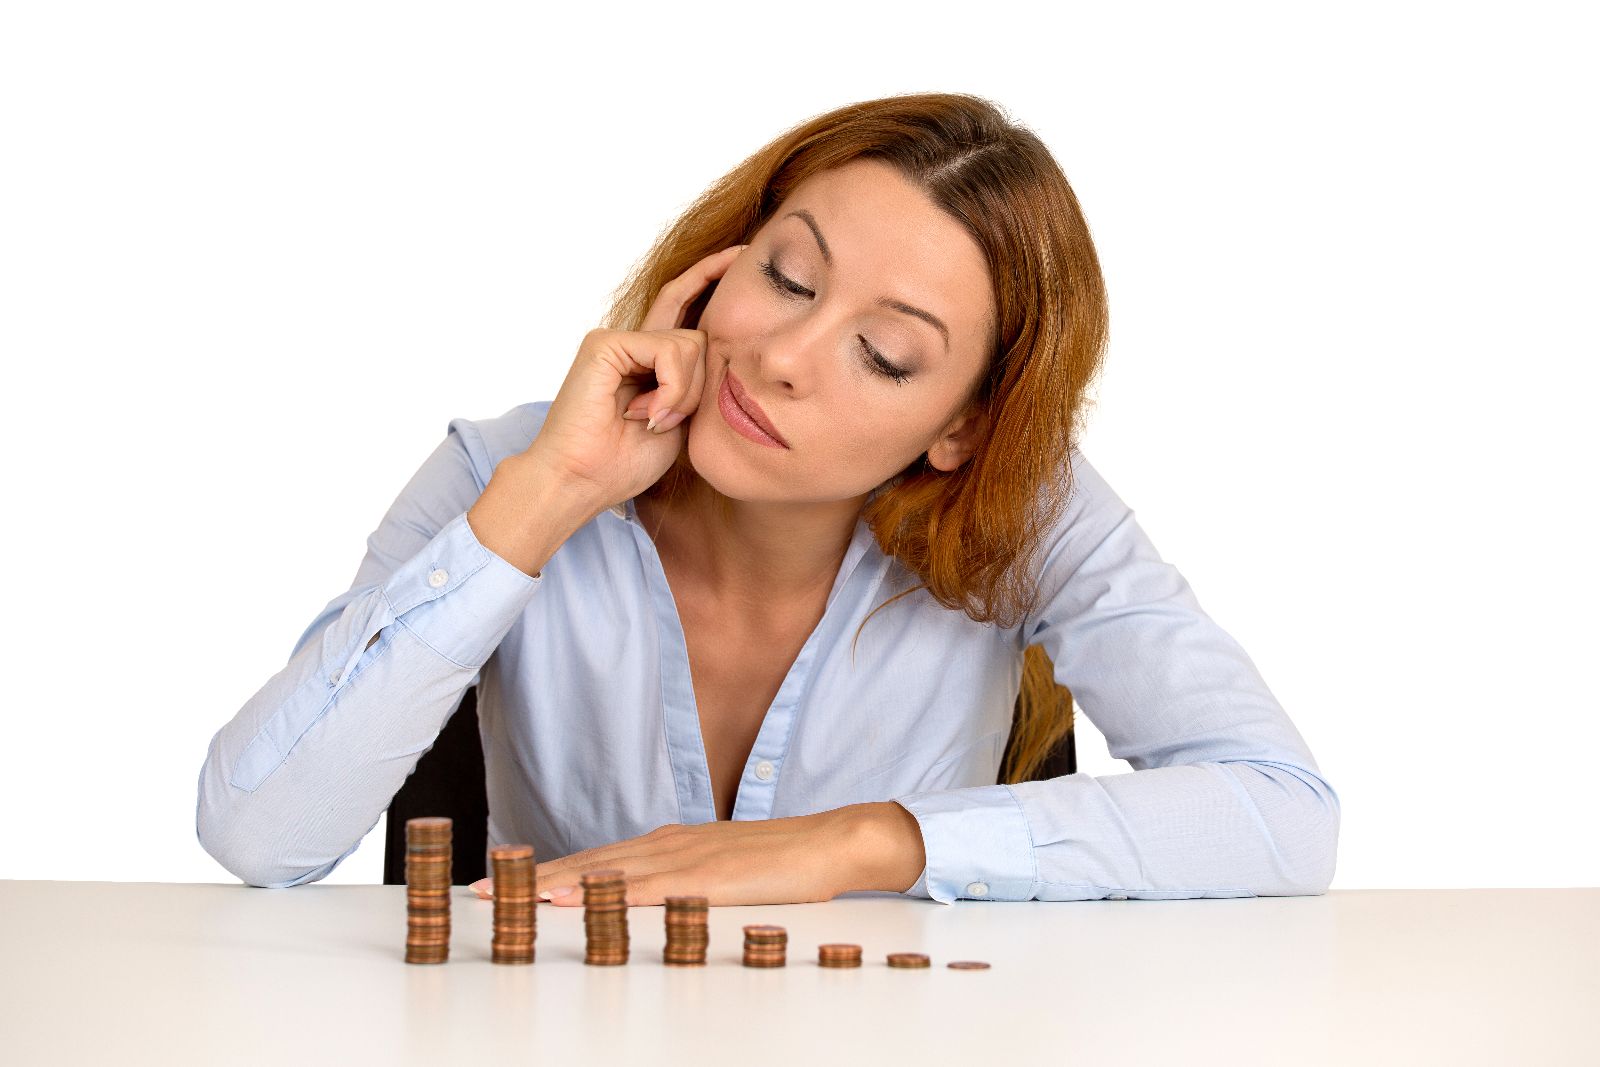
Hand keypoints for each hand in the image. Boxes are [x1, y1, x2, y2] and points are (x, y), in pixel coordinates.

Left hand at [466, 802, 927, 906]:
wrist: (833, 842)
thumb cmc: (781, 863)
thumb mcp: (718, 874)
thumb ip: (677, 885)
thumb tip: (639, 905)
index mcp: (666, 846)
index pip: (591, 861)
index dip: (540, 873)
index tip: (493, 885)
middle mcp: (665, 846)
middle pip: (583, 865)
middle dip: (525, 879)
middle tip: (471, 894)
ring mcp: (683, 859)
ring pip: (602, 874)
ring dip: (549, 884)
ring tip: (501, 897)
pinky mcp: (705, 877)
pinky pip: (643, 888)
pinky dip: (601, 893)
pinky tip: (571, 899)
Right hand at [522, 243, 746, 515]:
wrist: (580, 482)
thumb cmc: (624, 462)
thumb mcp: (681, 422)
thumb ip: (698, 384)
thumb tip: (729, 353)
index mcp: (649, 361)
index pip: (687, 306)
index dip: (712, 276)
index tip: (743, 253)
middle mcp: (634, 343)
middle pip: (700, 332)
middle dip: (700, 383)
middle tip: (669, 420)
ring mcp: (618, 340)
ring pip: (691, 344)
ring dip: (685, 393)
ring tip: (654, 421)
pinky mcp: (606, 342)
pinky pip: (669, 350)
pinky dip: (671, 389)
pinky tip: (647, 414)